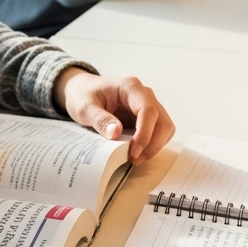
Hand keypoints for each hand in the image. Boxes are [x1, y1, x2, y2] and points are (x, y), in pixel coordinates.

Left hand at [53, 68, 174, 163]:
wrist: (82, 90)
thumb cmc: (83, 95)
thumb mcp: (84, 107)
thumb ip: (100, 119)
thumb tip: (116, 133)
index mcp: (130, 87)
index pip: (148, 110)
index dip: (145, 133)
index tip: (134, 152)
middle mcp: (144, 94)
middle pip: (162, 121)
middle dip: (153, 144)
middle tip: (135, 159)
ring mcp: (148, 105)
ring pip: (165, 127)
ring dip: (155, 146)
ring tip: (136, 158)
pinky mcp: (147, 117)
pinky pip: (158, 132)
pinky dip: (152, 144)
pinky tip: (138, 152)